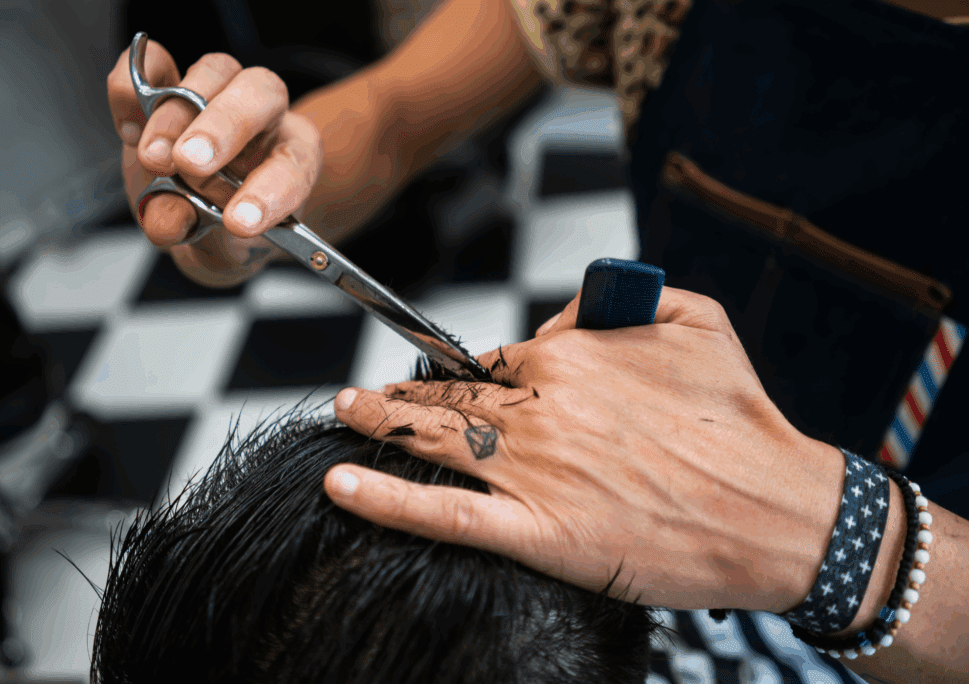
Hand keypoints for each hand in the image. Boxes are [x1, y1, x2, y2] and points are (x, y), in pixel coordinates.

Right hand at [107, 41, 322, 285]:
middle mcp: (264, 118)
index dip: (270, 190)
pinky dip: (134, 87)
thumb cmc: (224, 233)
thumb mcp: (221, 252)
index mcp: (294, 160)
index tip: (238, 222)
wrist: (198, 219)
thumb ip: (204, 240)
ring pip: (214, 71)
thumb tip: (168, 220)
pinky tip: (129, 131)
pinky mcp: (167, 85)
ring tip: (153, 160)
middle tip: (190, 164)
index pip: (295, 163)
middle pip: (261, 93)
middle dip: (224, 127)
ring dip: (177, 115)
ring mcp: (218, 94)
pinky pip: (155, 63)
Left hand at [326, 286, 845, 611]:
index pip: (494, 357)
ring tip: (345, 414)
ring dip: (378, 423)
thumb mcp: (699, 319)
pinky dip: (386, 500)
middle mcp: (542, 407)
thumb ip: (621, 298)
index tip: (449, 381)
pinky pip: (445, 514)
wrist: (780, 513)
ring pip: (434, 439)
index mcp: (573, 357)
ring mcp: (533, 470)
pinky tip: (342, 484)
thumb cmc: (742, 418)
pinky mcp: (539, 531)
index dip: (467, 371)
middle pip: (451, 394)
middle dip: (403, 394)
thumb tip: (560, 318)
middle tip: (366, 398)